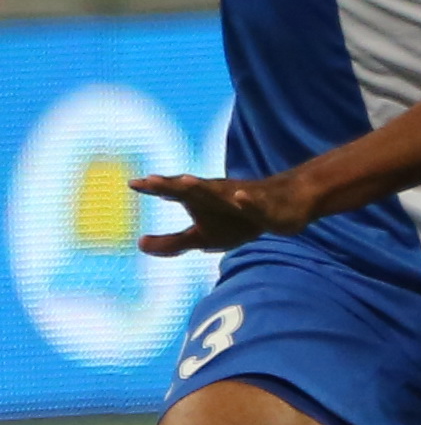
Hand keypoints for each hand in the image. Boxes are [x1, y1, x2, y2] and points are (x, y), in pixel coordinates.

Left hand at [127, 171, 311, 255]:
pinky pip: (256, 204)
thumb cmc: (238, 221)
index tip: (133, 184)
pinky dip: (248, 200)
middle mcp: (218, 194)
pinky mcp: (265, 206)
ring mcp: (242, 198)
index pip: (174, 191)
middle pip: (191, 189)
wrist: (285, 208)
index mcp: (201, 199)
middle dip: (172, 184)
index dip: (155, 188)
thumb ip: (172, 242)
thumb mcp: (202, 237)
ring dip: (204, 187)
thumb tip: (139, 244)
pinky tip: (242, 197)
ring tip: (187, 181)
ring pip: (221, 193)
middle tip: (151, 180)